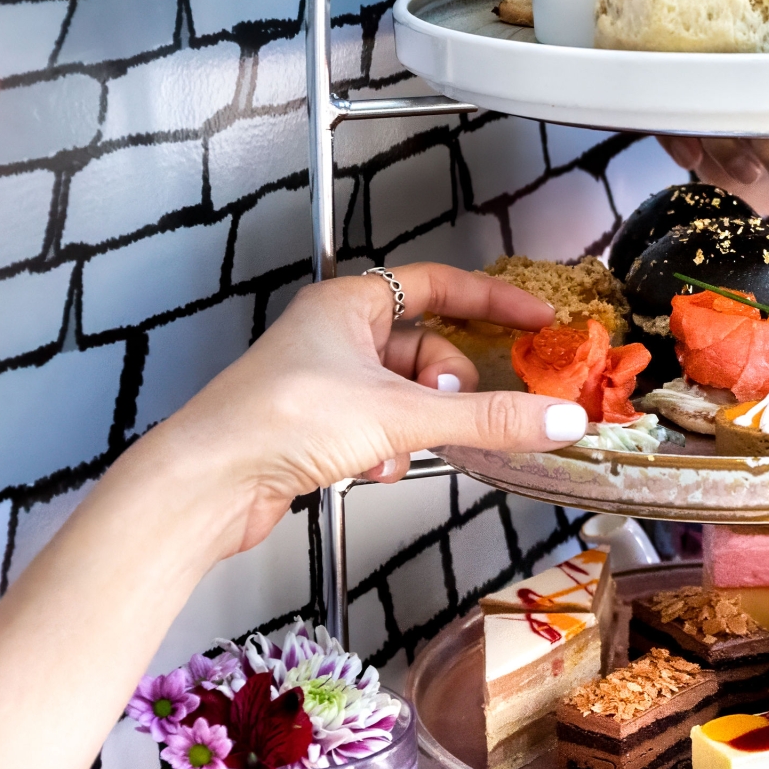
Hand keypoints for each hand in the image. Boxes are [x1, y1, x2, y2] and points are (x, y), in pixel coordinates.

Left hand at [152, 262, 589, 558]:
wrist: (208, 483)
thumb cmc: (281, 420)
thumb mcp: (401, 414)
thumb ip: (488, 418)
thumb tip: (561, 419)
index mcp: (348, 304)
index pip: (439, 285)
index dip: (492, 301)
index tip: (537, 320)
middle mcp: (335, 335)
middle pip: (427, 350)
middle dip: (447, 387)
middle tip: (451, 411)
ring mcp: (325, 382)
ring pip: (407, 397)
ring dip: (417, 428)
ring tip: (401, 447)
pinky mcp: (317, 428)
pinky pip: (382, 430)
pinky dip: (389, 452)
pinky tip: (373, 469)